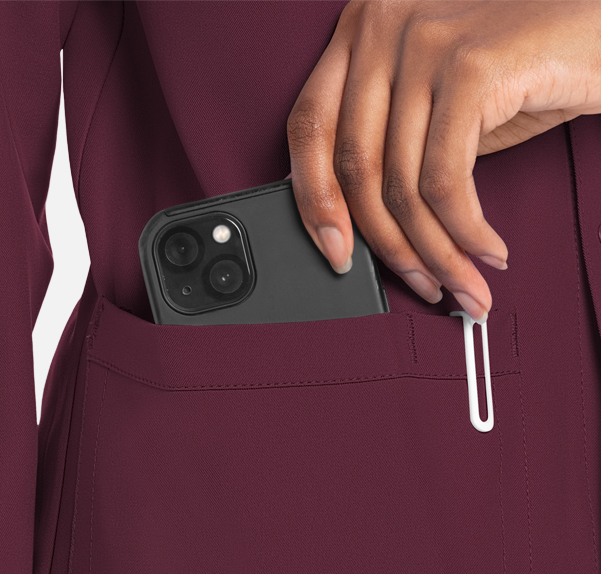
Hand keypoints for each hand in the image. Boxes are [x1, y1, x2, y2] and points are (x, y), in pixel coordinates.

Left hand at [286, 0, 600, 319]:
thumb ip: (397, 142)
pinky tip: (487, 248)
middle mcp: (384, 24)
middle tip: (421, 283)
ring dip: (435, 253)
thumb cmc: (529, 60)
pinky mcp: (471, 68)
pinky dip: (466, 232)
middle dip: (389, 246)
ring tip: (462, 281)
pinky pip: (446, 183)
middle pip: (356, 166)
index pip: (309, 127)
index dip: (313, 201)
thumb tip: (365, 225)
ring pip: (402, 185)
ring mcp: (425, 42)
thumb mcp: (442, 99)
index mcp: (364, 27)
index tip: (335, 252)